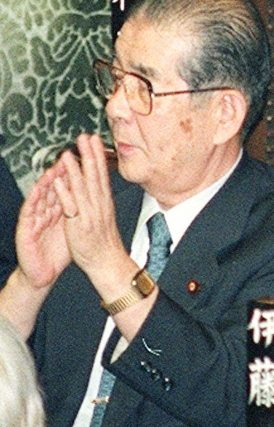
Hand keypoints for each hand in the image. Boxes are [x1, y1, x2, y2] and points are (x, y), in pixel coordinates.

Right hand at [14, 159, 72, 290]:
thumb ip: (79, 207)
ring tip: (54, 168)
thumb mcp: (75, 226)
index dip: (76, 170)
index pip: (69, 185)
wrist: (44, 273)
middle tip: (69, 153)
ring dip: (47, 180)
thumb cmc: (59, 250)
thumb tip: (94, 191)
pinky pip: (30, 211)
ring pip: (42, 195)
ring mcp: (36, 217)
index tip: (83, 158)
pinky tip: (38, 189)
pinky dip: (34, 199)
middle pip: (55, 186)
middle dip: (62, 169)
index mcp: (62, 208)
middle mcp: (48, 209)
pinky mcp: (26, 229)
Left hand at [52, 134, 134, 300]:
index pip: (102, 173)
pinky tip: (60, 181)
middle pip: (94, 176)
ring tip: (68, 153)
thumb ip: (101, 197)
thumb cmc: (104, 239)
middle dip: (89, 155)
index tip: (95, 138)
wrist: (107, 261)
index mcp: (104, 200)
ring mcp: (89, 214)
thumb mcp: (105, 213)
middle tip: (85, 137)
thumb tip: (98, 181)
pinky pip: (71, 207)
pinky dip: (65, 193)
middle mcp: (98, 204)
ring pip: (82, 188)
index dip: (98, 155)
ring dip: (75, 170)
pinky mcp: (79, 225)